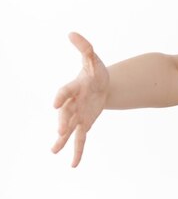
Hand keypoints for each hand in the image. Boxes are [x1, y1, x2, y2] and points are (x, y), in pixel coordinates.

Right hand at [51, 32, 109, 166]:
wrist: (102, 85)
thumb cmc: (95, 71)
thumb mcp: (93, 59)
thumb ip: (85, 47)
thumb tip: (72, 33)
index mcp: (73, 88)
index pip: (65, 93)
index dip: (60, 97)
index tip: (55, 103)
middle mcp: (71, 104)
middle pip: (65, 114)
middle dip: (62, 122)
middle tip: (60, 131)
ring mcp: (77, 116)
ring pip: (69, 129)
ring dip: (62, 139)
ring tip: (54, 150)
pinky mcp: (84, 124)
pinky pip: (80, 139)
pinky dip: (77, 151)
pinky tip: (74, 165)